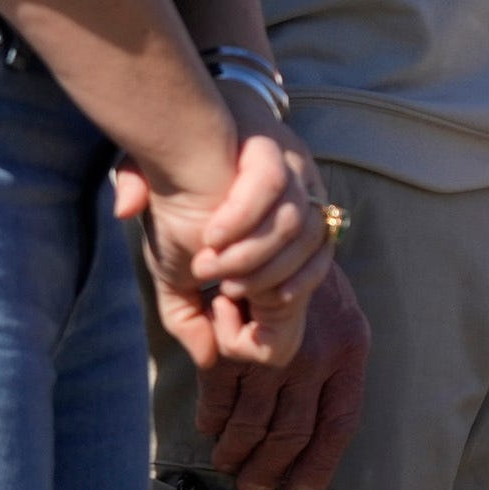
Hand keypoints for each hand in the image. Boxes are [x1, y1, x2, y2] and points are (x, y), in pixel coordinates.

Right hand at [122, 88, 330, 370]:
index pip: (310, 291)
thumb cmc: (178, 206)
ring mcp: (294, 177)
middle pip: (314, 269)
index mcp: (293, 242)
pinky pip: (273, 188)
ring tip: (208, 264)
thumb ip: (189, 314)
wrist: (174, 130)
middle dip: (262, 292)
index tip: (229, 312)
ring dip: (248, 260)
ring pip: (296, 230)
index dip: (279, 314)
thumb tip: (208, 359)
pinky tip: (212, 234)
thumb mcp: (178, 271)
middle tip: (220, 294)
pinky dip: (242, 219)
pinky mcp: (272, 149)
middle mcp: (303, 209)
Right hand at [193, 263, 371, 489]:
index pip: (339, 423)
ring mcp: (274, 349)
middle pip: (293, 431)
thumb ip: (332, 367)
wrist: (283, 223)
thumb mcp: (342, 319)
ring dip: (237, 449)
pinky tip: (210, 427)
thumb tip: (313, 427)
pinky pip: (221, 391)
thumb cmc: (314, 281)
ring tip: (228, 464)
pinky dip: (212, 416)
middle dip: (270, 467)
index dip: (319, 463)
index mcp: (351, 352)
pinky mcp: (235, 339)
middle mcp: (316, 356)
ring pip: (253, 419)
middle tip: (252, 486)